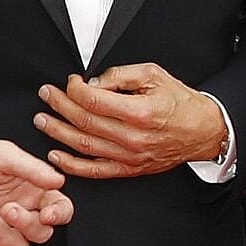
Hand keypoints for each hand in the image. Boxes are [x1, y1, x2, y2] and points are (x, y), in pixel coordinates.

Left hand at [0, 126, 70, 245]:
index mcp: (31, 189)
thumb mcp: (4, 154)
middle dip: (27, 225)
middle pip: (41, 234)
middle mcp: (18, 210)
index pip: (60, 209)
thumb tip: (59, 181)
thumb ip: (33, 169)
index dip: (60, 215)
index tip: (47, 214)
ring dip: (3, 235)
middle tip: (7, 208)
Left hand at [36, 65, 227, 178]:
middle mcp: (132, 138)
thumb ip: (121, 76)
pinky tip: (55, 155)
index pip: (93, 100)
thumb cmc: (180, 102)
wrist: (203, 131)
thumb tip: (93, 83)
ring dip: (57, 133)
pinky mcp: (129, 169)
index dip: (74, 89)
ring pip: (83, 145)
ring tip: (42, 121)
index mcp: (139, 112)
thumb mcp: (154, 75)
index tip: (69, 82)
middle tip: (46, 95)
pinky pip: (94, 170)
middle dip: (59, 106)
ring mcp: (129, 157)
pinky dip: (71, 165)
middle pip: (84, 121)